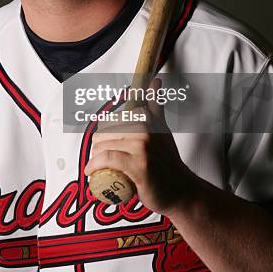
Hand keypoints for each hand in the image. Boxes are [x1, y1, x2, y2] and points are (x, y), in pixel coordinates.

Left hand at [84, 78, 193, 215]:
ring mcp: (142, 146)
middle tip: (102, 158)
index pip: (109, 120)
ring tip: (99, 166)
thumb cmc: (168, 161)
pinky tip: (91, 170)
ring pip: (103, 146)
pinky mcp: (138, 165)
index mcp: (148, 117)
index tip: (105, 144)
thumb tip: (155, 81)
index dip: (103, 133)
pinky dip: (94, 165)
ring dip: (94, 158)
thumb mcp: (162, 128)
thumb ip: (156, 104)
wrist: (181, 189)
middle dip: (97, 146)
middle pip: (104, 133)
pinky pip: (107, 159)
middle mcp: (145, 128)